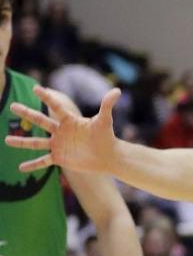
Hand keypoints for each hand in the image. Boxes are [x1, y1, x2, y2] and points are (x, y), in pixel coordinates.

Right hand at [5, 85, 121, 174]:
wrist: (109, 157)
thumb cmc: (107, 137)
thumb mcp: (105, 121)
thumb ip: (107, 105)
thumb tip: (117, 90)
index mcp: (69, 120)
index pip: (56, 107)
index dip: (47, 97)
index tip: (36, 88)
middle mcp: (61, 131)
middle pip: (40, 121)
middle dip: (27, 113)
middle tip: (12, 106)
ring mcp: (58, 145)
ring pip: (37, 143)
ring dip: (22, 142)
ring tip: (6, 139)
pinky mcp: (60, 158)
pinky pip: (43, 161)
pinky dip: (33, 165)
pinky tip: (21, 168)